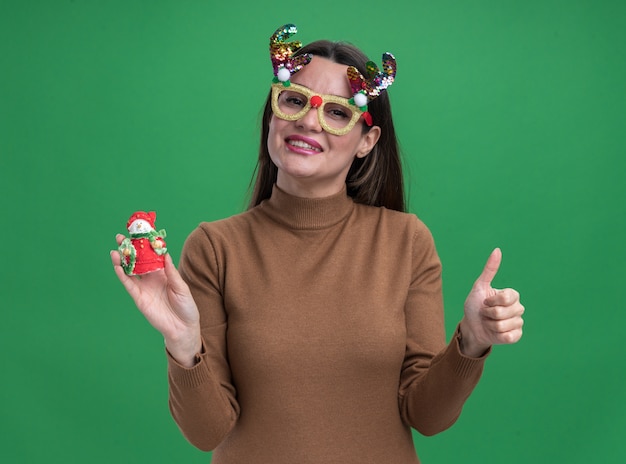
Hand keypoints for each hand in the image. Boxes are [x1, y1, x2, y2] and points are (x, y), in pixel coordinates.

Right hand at [111, 234, 200, 366]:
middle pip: (138, 261)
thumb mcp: (182, 287)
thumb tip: (165, 254)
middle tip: (121, 236)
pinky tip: (117, 265)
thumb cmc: (186, 307)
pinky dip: (122, 274)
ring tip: (116, 249)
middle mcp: (152, 278)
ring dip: (122, 260)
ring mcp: (144, 287)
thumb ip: (172, 272)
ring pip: (130, 271)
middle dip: (130, 249)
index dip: (146, 245)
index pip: (152, 255)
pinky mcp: (138, 297)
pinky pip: (128, 284)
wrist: (182, 327)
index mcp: (164, 273)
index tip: (140, 232)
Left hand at [459, 248, 524, 356]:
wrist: (471, 326)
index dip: (491, 302)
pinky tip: (495, 332)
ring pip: (503, 326)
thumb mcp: (479, 286)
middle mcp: (518, 308)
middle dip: (488, 314)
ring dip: (490, 325)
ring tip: (489, 322)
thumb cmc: (475, 305)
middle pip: (503, 313)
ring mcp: (518, 322)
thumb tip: (497, 250)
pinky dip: (497, 335)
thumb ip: (489, 269)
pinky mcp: (516, 335)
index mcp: (511, 295)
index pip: (506, 298)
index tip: (485, 302)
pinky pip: (509, 337)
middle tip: (485, 314)